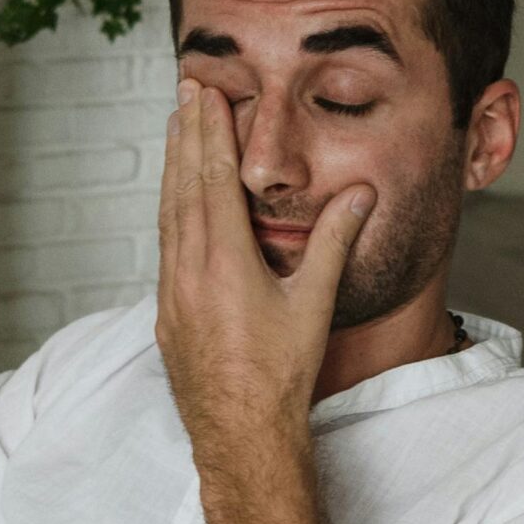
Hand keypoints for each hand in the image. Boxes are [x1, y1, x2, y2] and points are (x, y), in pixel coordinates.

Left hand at [154, 79, 370, 453]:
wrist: (239, 432)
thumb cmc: (280, 375)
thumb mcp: (313, 304)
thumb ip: (334, 243)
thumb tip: (359, 193)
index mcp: (224, 263)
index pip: (212, 180)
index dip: (209, 133)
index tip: (205, 94)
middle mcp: (188, 272)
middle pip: (182, 188)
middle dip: (186, 136)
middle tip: (185, 91)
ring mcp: (171, 292)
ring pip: (168, 215)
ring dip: (173, 168)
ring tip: (176, 130)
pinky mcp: (166, 312)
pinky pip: (164, 245)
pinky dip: (169, 210)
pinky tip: (174, 200)